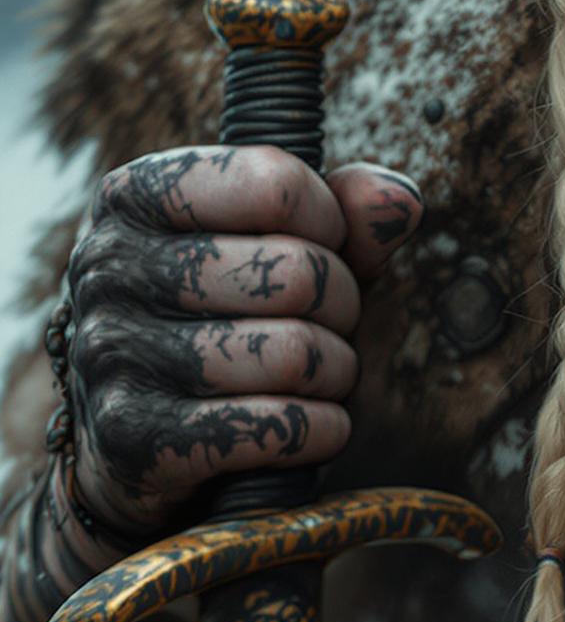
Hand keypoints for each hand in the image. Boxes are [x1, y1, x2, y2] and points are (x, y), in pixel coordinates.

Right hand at [61, 146, 422, 551]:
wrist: (137, 439)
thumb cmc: (225, 315)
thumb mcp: (280, 246)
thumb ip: (346, 213)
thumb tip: (399, 199)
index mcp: (134, 196)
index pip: (275, 182)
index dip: (330, 221)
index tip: (326, 245)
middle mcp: (109, 267)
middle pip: (297, 273)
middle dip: (343, 305)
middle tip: (331, 321)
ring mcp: (114, 355)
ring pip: (293, 355)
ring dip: (337, 372)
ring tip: (323, 372)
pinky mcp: (135, 439)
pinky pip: (277, 427)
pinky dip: (323, 429)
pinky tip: (313, 423)